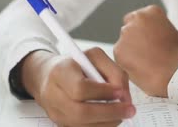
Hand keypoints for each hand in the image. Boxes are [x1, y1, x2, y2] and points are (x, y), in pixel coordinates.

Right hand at [21, 48, 135, 126]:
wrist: (48, 76)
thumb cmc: (75, 65)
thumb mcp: (95, 57)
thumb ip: (113, 72)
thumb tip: (124, 96)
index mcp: (60, 72)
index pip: (80, 88)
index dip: (103, 92)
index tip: (120, 92)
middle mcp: (53, 94)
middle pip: (81, 112)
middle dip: (109, 112)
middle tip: (129, 109)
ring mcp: (55, 112)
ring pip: (82, 125)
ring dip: (108, 122)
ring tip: (122, 114)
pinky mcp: (60, 123)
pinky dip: (100, 126)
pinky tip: (111, 119)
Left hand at [114, 5, 177, 97]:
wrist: (172, 72)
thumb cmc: (177, 56)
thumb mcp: (177, 34)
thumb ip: (163, 29)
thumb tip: (161, 32)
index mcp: (152, 11)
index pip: (140, 16)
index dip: (144, 29)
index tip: (149, 38)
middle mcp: (137, 18)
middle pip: (129, 25)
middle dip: (134, 36)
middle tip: (144, 50)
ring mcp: (126, 33)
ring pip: (123, 41)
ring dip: (130, 48)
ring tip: (144, 61)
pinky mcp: (118, 49)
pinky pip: (119, 54)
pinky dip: (125, 61)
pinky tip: (138, 66)